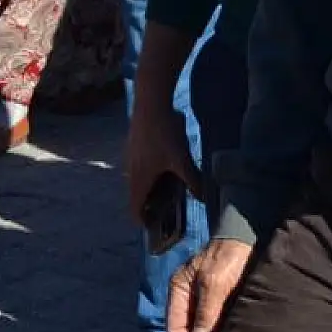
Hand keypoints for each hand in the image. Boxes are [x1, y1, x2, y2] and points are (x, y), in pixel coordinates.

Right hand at [126, 99, 203, 219]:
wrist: (150, 102)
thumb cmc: (164, 133)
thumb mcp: (182, 159)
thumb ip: (192, 181)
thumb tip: (202, 198)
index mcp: (140, 178)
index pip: (135, 208)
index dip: (142, 221)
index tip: (154, 229)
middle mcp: (131, 170)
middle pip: (136, 196)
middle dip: (149, 206)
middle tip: (167, 210)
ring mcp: (130, 157)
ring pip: (137, 181)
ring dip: (149, 189)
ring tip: (168, 190)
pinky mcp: (133, 146)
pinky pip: (138, 168)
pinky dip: (148, 174)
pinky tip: (164, 166)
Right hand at [168, 239, 252, 331]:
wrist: (249, 239)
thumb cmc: (228, 257)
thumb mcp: (215, 284)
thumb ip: (206, 313)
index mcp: (179, 290)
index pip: (174, 326)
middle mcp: (189, 297)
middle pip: (188, 328)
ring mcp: (204, 299)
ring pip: (202, 327)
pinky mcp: (219, 301)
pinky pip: (215, 321)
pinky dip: (219, 328)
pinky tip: (229, 330)